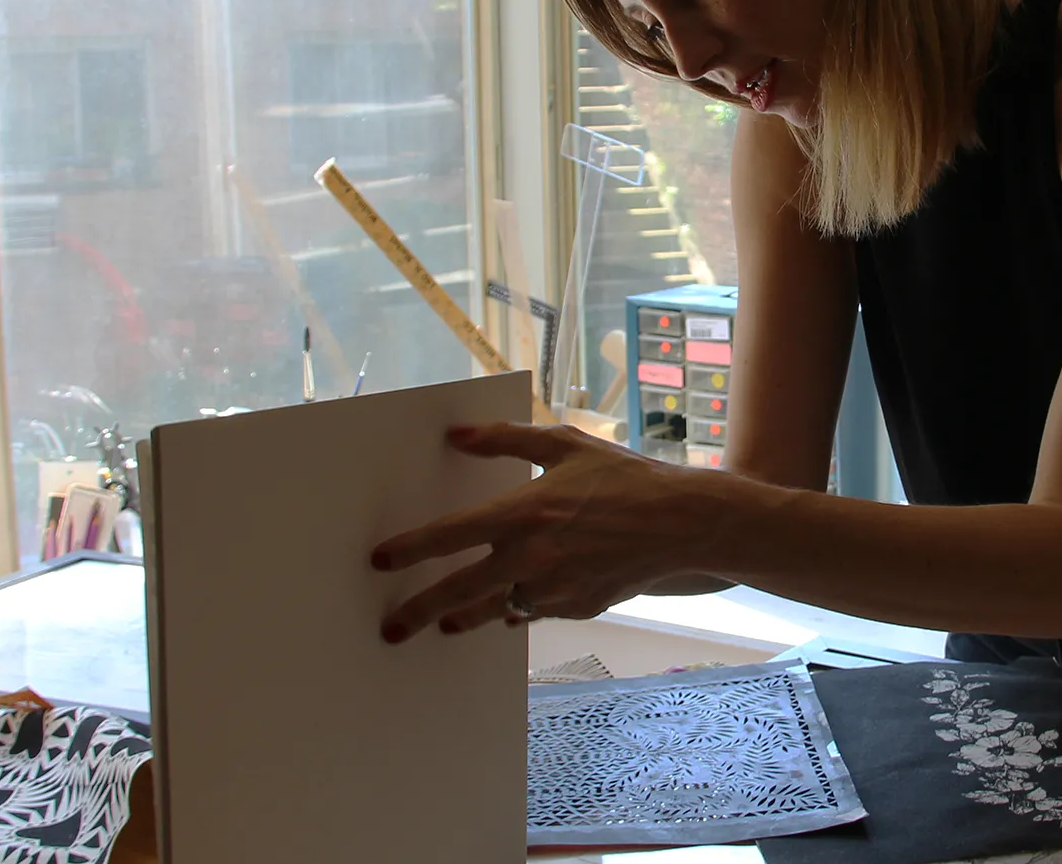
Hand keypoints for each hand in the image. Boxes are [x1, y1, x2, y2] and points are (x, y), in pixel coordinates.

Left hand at [371, 423, 713, 642]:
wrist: (681, 524)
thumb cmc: (624, 477)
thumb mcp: (565, 444)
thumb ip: (505, 439)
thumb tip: (456, 434)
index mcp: (521, 512)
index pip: (448, 536)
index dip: (409, 550)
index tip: (380, 561)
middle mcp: (530, 557)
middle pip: (459, 590)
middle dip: (420, 611)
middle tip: (391, 628)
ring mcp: (552, 588)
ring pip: (493, 611)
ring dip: (463, 619)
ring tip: (444, 625)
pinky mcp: (575, 607)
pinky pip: (532, 614)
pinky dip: (516, 612)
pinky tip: (506, 611)